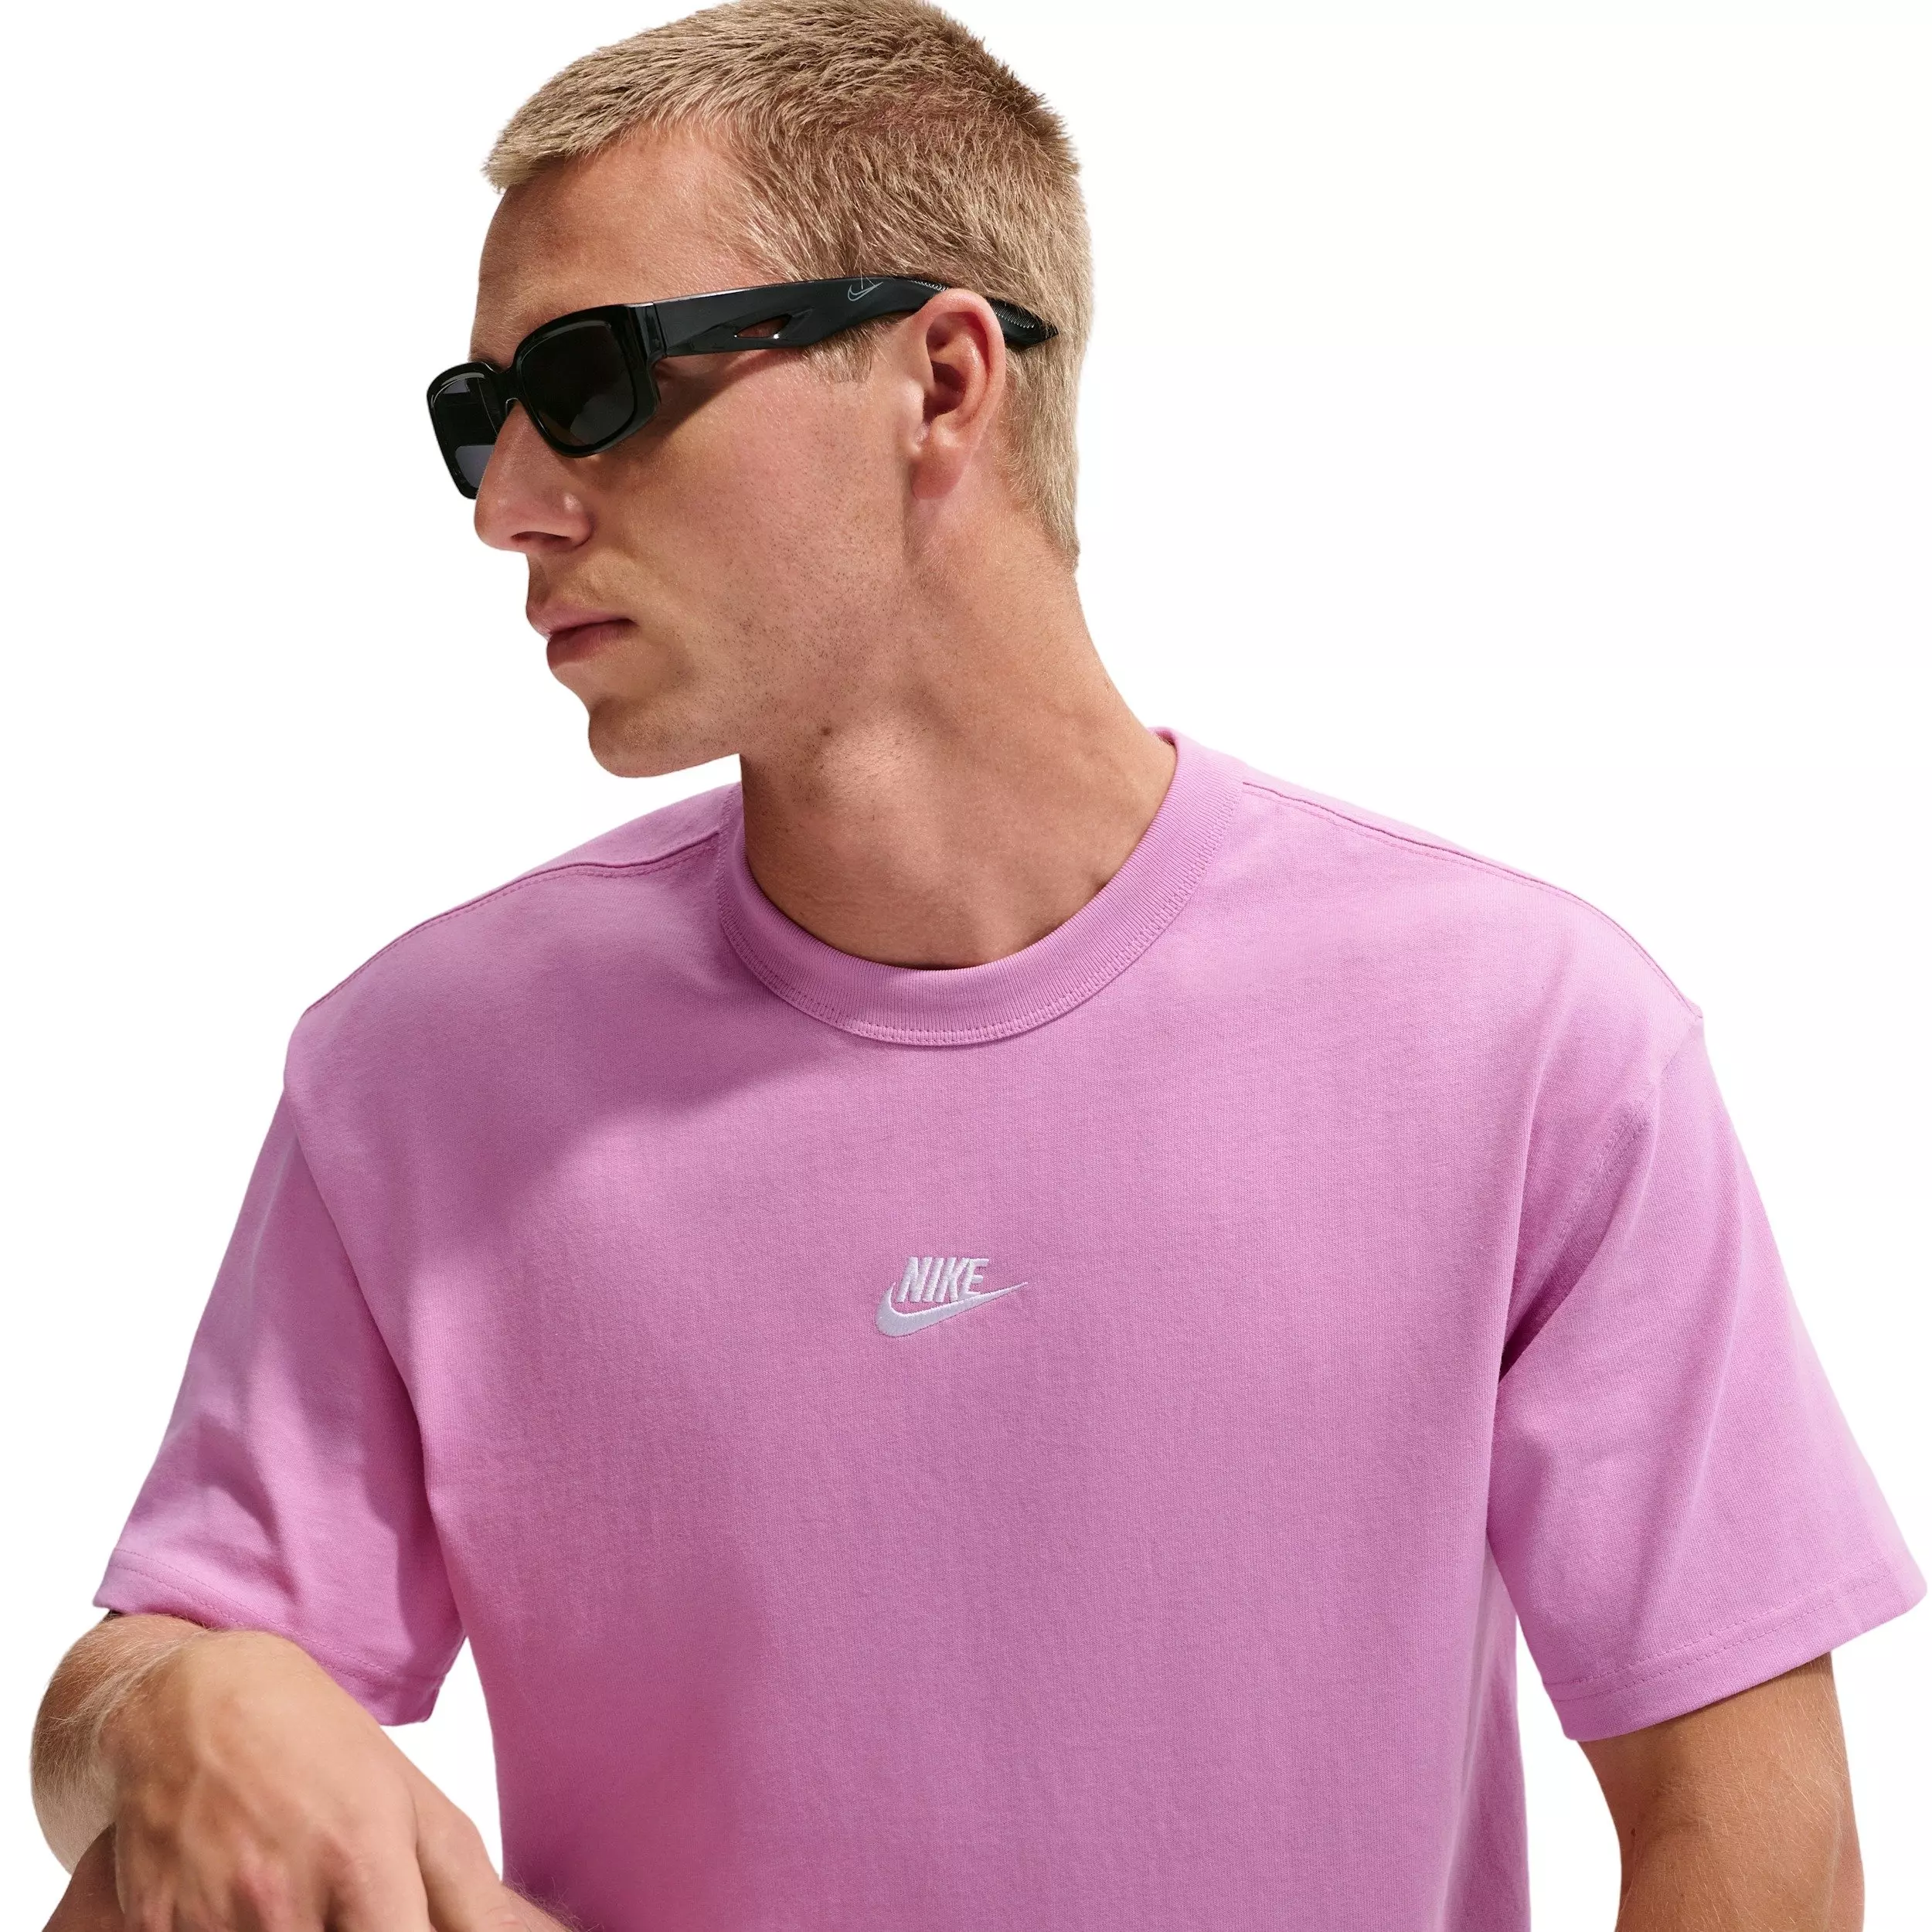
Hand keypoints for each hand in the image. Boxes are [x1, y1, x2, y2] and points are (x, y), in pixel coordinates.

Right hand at [94, 1626, 528, 1929]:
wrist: (189, 1702)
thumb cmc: (316, 1745)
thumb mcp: (410, 1800)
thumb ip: (469, 1891)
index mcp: (362, 1860)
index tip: (404, 1928)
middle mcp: (282, 1899)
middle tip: (346, 1906)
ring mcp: (208, 1920)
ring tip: (293, 1899)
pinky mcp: (150, 1927)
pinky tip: (237, 1903)